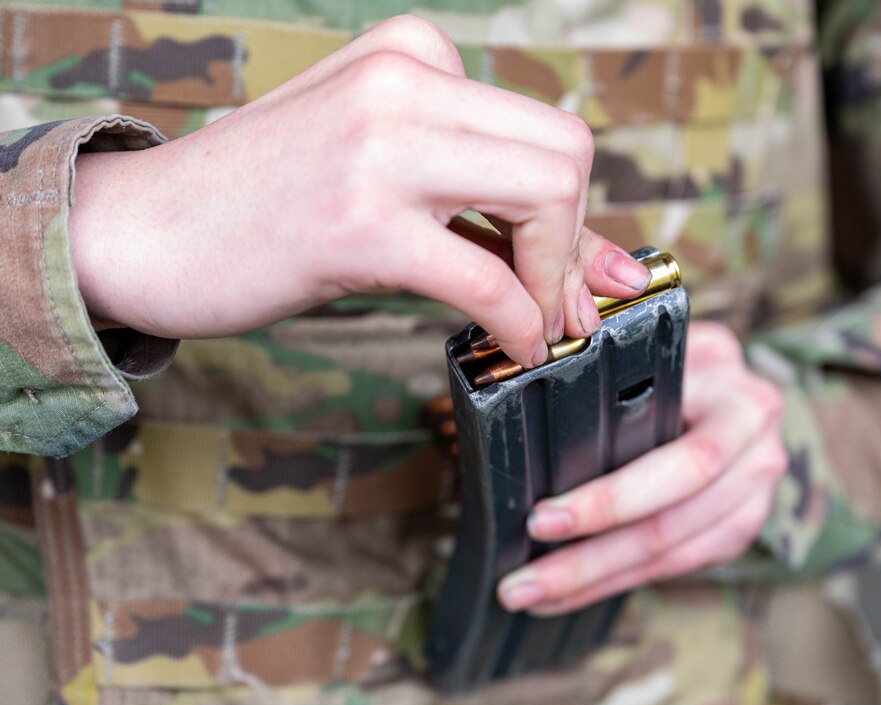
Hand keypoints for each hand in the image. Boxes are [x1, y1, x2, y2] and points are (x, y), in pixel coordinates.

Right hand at [68, 15, 650, 367]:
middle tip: (559, 302)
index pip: (547, 128)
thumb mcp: (383, 169)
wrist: (143, 232)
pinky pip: (487, 277)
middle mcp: (403, 81)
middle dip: (578, 243)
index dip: (572, 213)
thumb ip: (484, 196)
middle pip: (567, 154)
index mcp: (412, 52)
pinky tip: (513, 345)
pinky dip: (519, 321)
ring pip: (547, 196)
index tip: (561, 270)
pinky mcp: (359, 223)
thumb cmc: (269, 204)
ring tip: (536, 323)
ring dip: (556, 279)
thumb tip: (605, 261)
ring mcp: (379, 146)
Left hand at [496, 320, 786, 613]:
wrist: (728, 381)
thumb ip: (612, 376)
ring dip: (595, 579)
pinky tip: (571, 591)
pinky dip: (619, 580)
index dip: (610, 499)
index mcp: (730, 386)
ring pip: (670, 550)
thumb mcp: (651, 349)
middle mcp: (754, 439)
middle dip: (590, 555)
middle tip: (525, 579)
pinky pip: (678, 564)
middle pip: (670, 518)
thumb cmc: (670, 362)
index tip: (540, 520)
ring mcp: (755, 487)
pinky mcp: (741, 523)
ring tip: (533, 595)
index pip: (679, 458)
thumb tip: (525, 422)